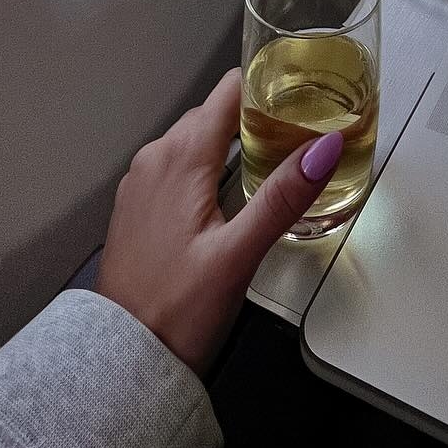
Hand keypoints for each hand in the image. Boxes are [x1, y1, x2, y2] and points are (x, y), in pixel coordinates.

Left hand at [94, 68, 342, 375]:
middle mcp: (155, 158)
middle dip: (256, 116)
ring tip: (274, 161)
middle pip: (215, 113)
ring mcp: (142, 181)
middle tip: (300, 135)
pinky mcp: (138, 206)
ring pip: (195, 139)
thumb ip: (283, 196)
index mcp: (180, 157)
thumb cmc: (177, 310)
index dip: (267, 87)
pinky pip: (178, 165)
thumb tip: (324, 146)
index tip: (303, 98)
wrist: (122, 360)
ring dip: (232, 142)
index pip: (229, 91)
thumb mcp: (239, 254)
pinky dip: (208, 166)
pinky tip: (231, 193)